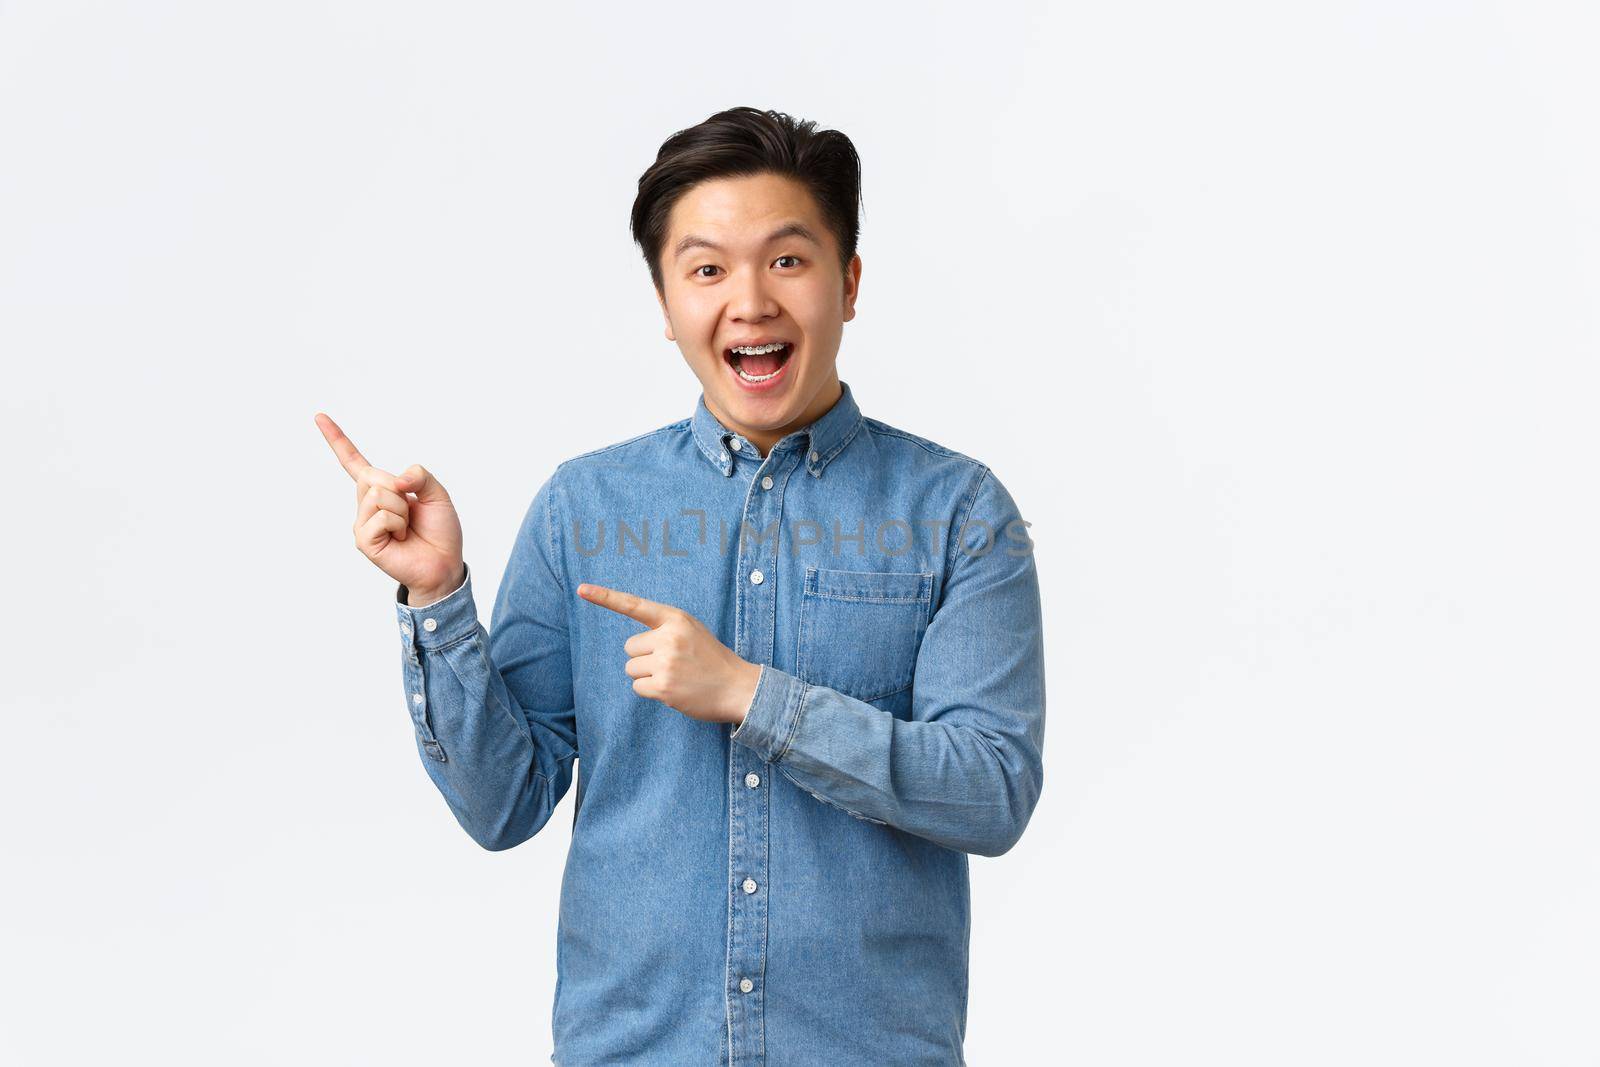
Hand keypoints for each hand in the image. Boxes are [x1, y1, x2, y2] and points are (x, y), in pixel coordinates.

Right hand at [315, 412, 463, 598]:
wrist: (444, 564)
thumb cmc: (440, 531)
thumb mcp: (438, 494)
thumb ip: (420, 475)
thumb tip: (396, 481)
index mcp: (381, 490)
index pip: (354, 462)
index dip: (337, 439)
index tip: (319, 417)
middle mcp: (366, 504)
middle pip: (374, 476)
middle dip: (400, 490)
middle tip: (411, 513)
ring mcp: (362, 522)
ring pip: (378, 494)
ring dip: (402, 509)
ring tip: (406, 528)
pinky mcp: (363, 539)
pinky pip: (380, 516)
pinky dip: (398, 524)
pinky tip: (400, 539)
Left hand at [576, 583, 761, 725]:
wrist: (738, 687)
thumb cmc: (711, 659)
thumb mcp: (691, 631)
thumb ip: (665, 629)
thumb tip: (632, 646)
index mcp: (676, 618)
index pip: (634, 605)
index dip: (605, 597)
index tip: (581, 589)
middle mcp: (669, 637)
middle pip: (630, 647)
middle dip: (644, 657)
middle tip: (672, 663)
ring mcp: (666, 662)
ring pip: (631, 669)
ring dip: (647, 676)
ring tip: (674, 676)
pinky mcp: (664, 686)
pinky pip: (638, 687)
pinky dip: (650, 691)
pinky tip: (672, 690)